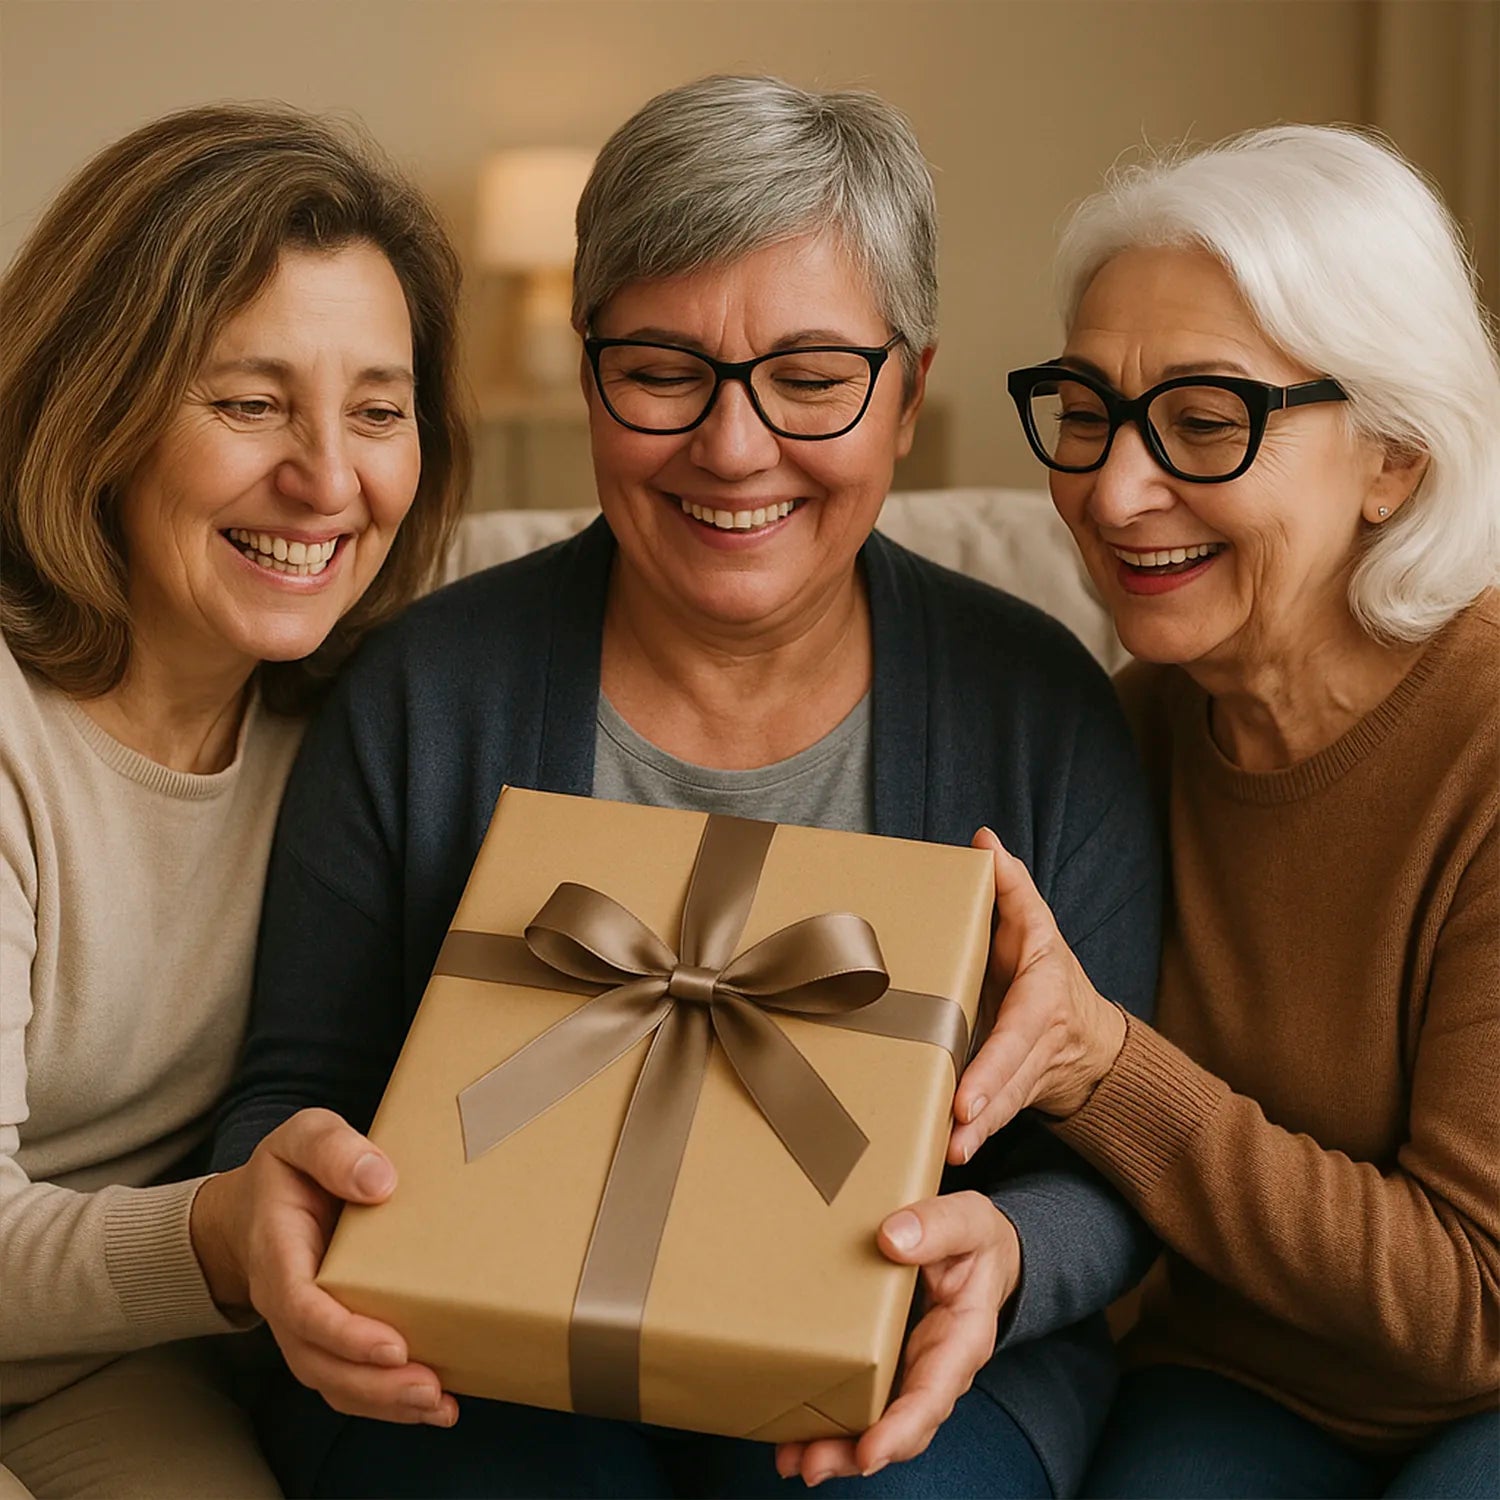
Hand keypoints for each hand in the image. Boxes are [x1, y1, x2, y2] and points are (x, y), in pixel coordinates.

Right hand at [191, 1108, 456, 1426]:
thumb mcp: (303, 1137)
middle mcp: (287, 1303)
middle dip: (374, 1384)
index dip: (344, 1333)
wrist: (255, 1207)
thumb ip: (333, 1149)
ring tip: (440, 1405)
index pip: (302, 1307)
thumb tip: (379, 1181)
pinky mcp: (329, 1338)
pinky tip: (433, 1406)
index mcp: (278, 1254)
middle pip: (319, 1362)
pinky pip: (349, 1381)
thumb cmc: (287, 1172)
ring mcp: (305, 1328)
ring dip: (385, 1402)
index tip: (392, 1346)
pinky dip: (386, 1401)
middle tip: (430, 1388)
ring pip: (335, 1382)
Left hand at [774, 1192, 1019, 1485]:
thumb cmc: (975, 1240)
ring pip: (878, 1425)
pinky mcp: (885, 1363)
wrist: (980, 1250)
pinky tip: (793, 1436)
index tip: (872, 1450)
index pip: (934, 1393)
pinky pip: (862, 1402)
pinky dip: (830, 1424)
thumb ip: (938, 1227)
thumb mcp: (968, 1221)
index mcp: (961, 1338)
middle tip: (810, 1464)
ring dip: (837, 1449)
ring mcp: (910, 1371)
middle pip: (901, 1427)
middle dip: (858, 1453)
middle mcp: (936, 1367)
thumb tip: (893, 1240)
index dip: (903, 1427)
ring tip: (791, 1460)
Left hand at [949, 828, 1125, 1164]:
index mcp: (1039, 1001)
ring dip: (979, 1133)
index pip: (1017, 1036)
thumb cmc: (1049, 974)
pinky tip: (947, 1157)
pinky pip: (997, 1120)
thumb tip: (983, 840)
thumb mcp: (1036, 926)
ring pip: (1004, 1108)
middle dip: (985, 1111)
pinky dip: (975, 1139)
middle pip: (1010, 1082)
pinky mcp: (1014, 1097)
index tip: (967, 1098)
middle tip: (955, 1131)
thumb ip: (1010, 887)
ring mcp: (1027, 1075)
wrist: (1090, 1038)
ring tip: (950, 1153)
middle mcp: (1036, 1044)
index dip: (994, 1068)